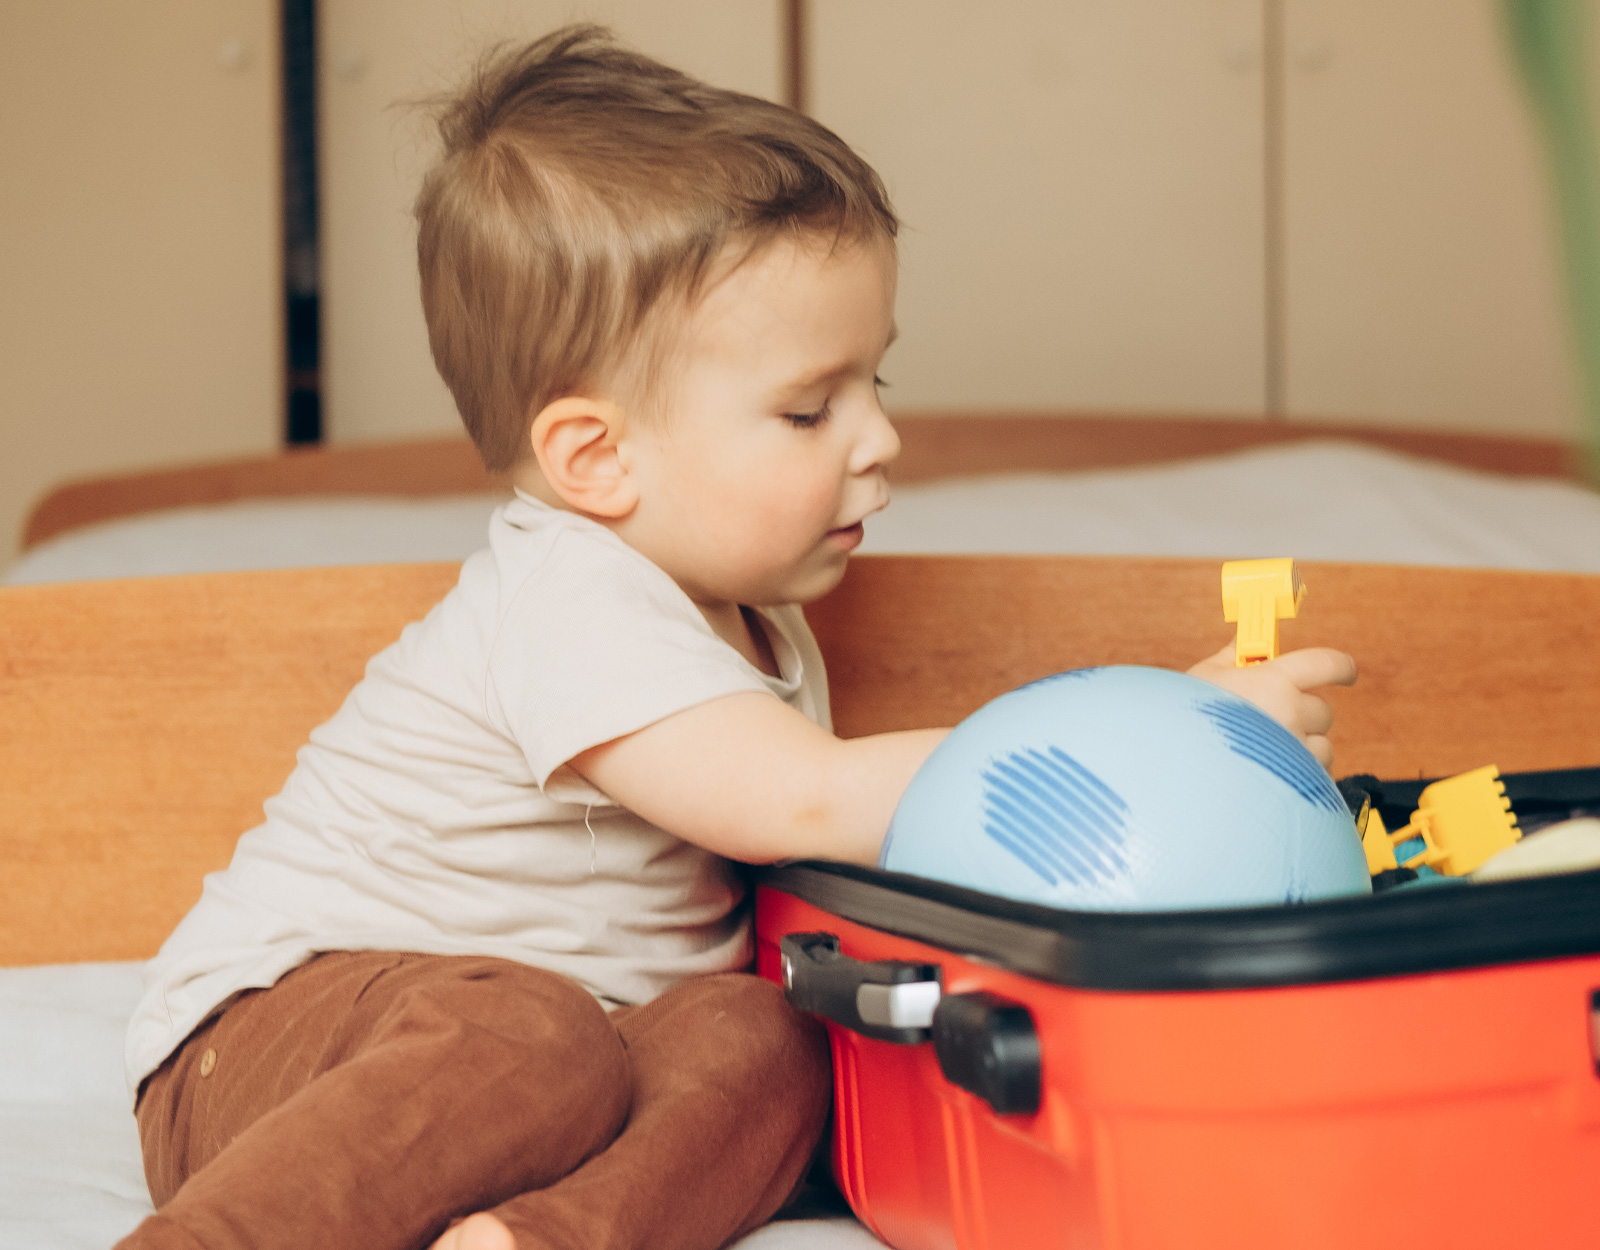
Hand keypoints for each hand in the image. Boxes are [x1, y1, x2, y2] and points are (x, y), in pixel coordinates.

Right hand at [1186, 643, 1356, 768]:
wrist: (1172, 768)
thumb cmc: (1186, 717)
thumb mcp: (1205, 677)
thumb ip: (1233, 656)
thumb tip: (1243, 639)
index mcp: (1272, 680)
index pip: (1326, 663)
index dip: (1340, 666)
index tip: (1345, 671)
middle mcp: (1291, 714)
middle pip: (1323, 710)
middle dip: (1304, 713)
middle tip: (1274, 718)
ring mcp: (1296, 751)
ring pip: (1322, 746)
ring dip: (1302, 747)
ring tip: (1266, 751)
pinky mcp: (1297, 783)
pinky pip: (1315, 776)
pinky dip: (1299, 775)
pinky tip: (1269, 774)